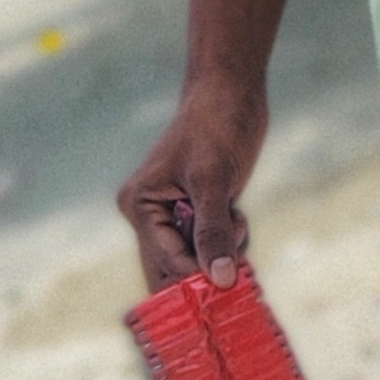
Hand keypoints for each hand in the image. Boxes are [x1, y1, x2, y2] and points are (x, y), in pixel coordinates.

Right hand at [117, 72, 268, 290]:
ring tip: (235, 217)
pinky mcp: (196, 210)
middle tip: (239, 270)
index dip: (196, 280)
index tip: (230, 287)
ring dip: (222, 251)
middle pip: (172, 270)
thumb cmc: (217, 125)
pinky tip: (236, 212)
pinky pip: (210, 244)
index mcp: (140, 206)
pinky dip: (228, 239)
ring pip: (196, 259)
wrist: (232, 91)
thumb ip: (213, 232)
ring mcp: (173, 214)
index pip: (165, 264)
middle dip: (206, 271)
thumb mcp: (214, 180)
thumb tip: (219, 280)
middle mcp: (149, 215)